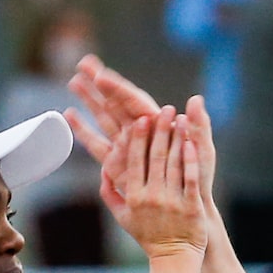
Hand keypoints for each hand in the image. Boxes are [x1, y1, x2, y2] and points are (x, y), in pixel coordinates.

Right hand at [68, 60, 220, 195]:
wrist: (189, 209)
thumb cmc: (200, 179)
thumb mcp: (203, 151)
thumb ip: (199, 126)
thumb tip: (196, 100)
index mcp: (158, 125)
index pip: (133, 100)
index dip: (118, 88)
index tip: (101, 76)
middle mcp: (140, 132)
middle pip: (116, 102)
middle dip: (99, 83)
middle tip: (83, 64)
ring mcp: (127, 147)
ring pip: (104, 118)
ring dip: (89, 100)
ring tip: (73, 81)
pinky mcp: (117, 164)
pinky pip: (97, 144)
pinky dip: (83, 130)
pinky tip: (69, 115)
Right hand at [101, 108, 205, 257]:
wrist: (175, 259)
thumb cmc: (149, 237)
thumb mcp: (123, 218)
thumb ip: (110, 193)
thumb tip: (102, 169)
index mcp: (135, 197)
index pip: (135, 161)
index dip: (139, 138)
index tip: (142, 119)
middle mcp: (152, 197)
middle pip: (155, 157)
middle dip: (159, 130)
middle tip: (164, 109)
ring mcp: (172, 202)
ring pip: (173, 164)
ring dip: (176, 138)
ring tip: (180, 119)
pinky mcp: (191, 207)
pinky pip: (190, 178)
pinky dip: (190, 160)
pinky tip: (191, 143)